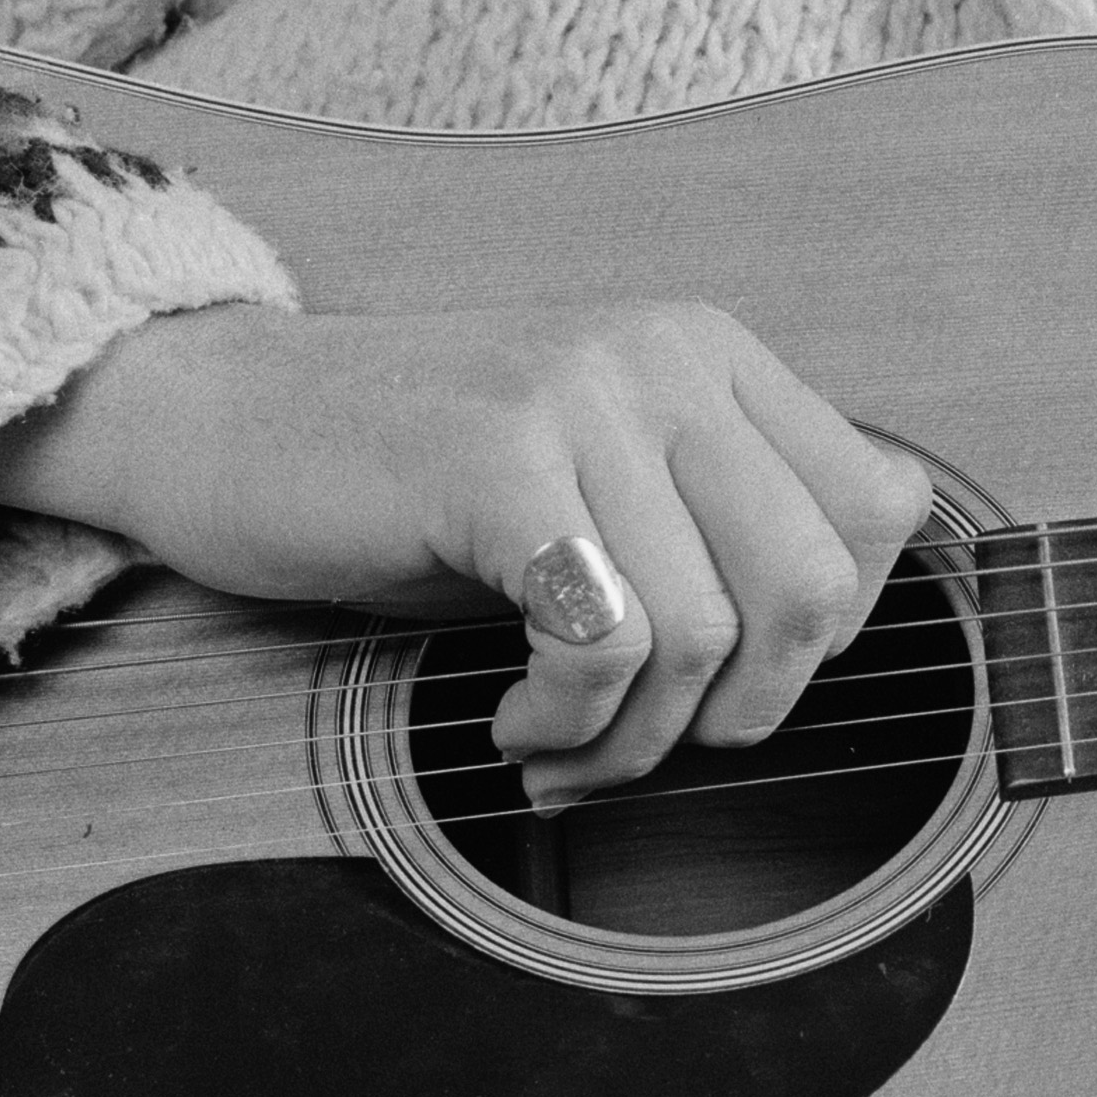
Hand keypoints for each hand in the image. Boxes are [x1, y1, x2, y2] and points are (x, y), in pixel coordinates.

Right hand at [0, 301, 931, 796]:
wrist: (212, 416)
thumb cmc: (403, 479)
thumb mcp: (595, 480)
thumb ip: (712, 528)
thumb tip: (815, 651)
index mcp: (710, 353)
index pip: (883, 507)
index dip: (827, 631)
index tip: (726, 676)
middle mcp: (665, 355)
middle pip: (818, 585)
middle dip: (748, 708)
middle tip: (647, 737)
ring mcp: (581, 395)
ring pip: (706, 632)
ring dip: (637, 739)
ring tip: (561, 743)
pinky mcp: (495, 456)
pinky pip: (605, 640)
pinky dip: (571, 720)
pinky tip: (517, 720)